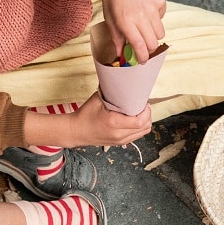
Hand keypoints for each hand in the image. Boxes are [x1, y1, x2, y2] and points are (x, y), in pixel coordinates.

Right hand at [22, 91, 151, 148]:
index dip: (146, 112)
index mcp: (114, 123)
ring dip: (145, 121)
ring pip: (143, 133)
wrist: (75, 131)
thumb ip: (112, 93)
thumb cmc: (85, 115)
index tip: (143, 103)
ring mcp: (120, 141)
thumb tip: (124, 81)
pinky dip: (139, 127)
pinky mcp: (120, 143)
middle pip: (145, 127)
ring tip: (138, 112)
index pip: (140, 121)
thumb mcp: (97, 100)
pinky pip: (137, 136)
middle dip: (147, 115)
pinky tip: (134, 119)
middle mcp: (119, 134)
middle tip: (142, 106)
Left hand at [101, 0, 165, 63]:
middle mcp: (140, 16)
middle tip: (143, 46)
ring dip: (153, 34)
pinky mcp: (161, 1)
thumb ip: (116, 35)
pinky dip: (155, 18)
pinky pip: (161, 18)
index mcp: (125, 20)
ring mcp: (152, 8)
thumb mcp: (109, 14)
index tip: (141, 61)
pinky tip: (146, 8)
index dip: (142, 57)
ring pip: (160, 33)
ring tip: (144, 26)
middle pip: (153, 43)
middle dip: (149, 49)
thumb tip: (121, 53)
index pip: (139, 46)